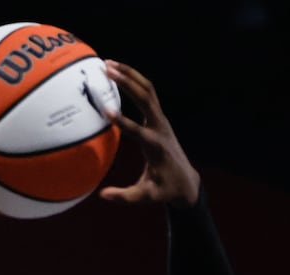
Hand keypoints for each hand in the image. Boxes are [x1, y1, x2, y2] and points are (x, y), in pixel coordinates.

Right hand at [98, 61, 200, 207]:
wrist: (185, 182)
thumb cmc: (164, 189)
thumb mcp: (146, 196)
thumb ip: (126, 197)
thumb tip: (103, 196)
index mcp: (155, 147)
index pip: (138, 131)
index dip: (123, 122)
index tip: (106, 110)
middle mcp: (160, 128)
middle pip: (145, 98)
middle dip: (127, 82)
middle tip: (105, 68)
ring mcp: (161, 120)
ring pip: (147, 89)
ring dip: (130, 74)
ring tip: (108, 63)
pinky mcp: (159, 117)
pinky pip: (147, 93)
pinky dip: (134, 80)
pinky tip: (118, 73)